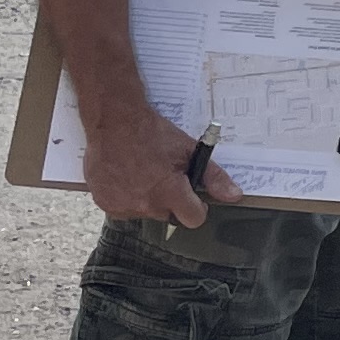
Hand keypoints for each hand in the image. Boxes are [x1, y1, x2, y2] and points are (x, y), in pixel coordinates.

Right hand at [83, 94, 237, 226]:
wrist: (114, 121)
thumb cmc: (152, 133)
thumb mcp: (189, 150)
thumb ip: (213, 177)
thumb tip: (234, 195)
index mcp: (169, 192)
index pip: (193, 219)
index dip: (196, 207)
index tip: (192, 195)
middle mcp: (145, 204)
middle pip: (168, 214)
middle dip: (169, 199)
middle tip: (162, 175)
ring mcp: (122, 206)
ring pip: (145, 212)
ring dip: (146, 199)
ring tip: (141, 173)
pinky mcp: (105, 203)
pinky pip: (122, 209)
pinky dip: (125, 197)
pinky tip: (125, 177)